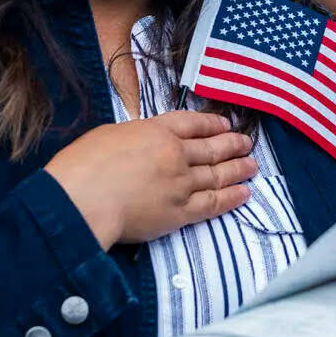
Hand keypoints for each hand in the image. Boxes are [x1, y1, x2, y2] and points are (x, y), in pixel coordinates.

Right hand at [45, 111, 256, 249]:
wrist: (83, 198)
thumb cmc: (84, 164)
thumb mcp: (110, 134)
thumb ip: (135, 137)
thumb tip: (144, 143)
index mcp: (155, 130)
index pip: (192, 123)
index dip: (211, 124)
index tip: (225, 125)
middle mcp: (175, 154)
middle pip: (211, 148)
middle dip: (232, 145)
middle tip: (246, 143)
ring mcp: (181, 183)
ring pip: (217, 174)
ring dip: (238, 169)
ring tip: (252, 166)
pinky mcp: (180, 213)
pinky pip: (213, 203)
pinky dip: (232, 198)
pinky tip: (244, 193)